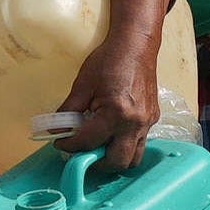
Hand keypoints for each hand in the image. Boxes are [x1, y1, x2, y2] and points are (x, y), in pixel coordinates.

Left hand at [53, 34, 160, 172]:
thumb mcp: (82, 85)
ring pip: (133, 158)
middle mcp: (135, 122)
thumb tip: (57, 129)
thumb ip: (69, 110)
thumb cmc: (110, 60)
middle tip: (81, 153)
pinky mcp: (152, 119)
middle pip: (116, 162)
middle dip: (96, 163)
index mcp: (116, 113)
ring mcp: (147, 122)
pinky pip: (140, 143)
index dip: (70, 146)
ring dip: (114, 159)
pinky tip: (111, 134)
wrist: (136, 46)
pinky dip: (124, 145)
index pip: (89, 142)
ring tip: (98, 148)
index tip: (61, 144)